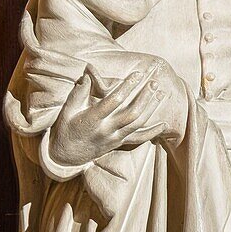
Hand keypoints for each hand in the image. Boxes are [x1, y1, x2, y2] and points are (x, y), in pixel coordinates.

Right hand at [48, 62, 169, 166]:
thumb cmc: (66, 129)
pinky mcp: (119, 143)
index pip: (114, 101)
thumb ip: (79, 93)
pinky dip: (152, 132)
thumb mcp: (67, 110)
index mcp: (93, 119)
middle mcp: (106, 130)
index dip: (127, 87)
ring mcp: (114, 138)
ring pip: (138, 124)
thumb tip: (88, 74)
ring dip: (151, 109)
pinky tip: (164, 125)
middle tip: (155, 83)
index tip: (137, 74)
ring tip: (161, 94)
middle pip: (131, 113)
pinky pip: (139, 138)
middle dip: (145, 97)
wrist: (66, 156)